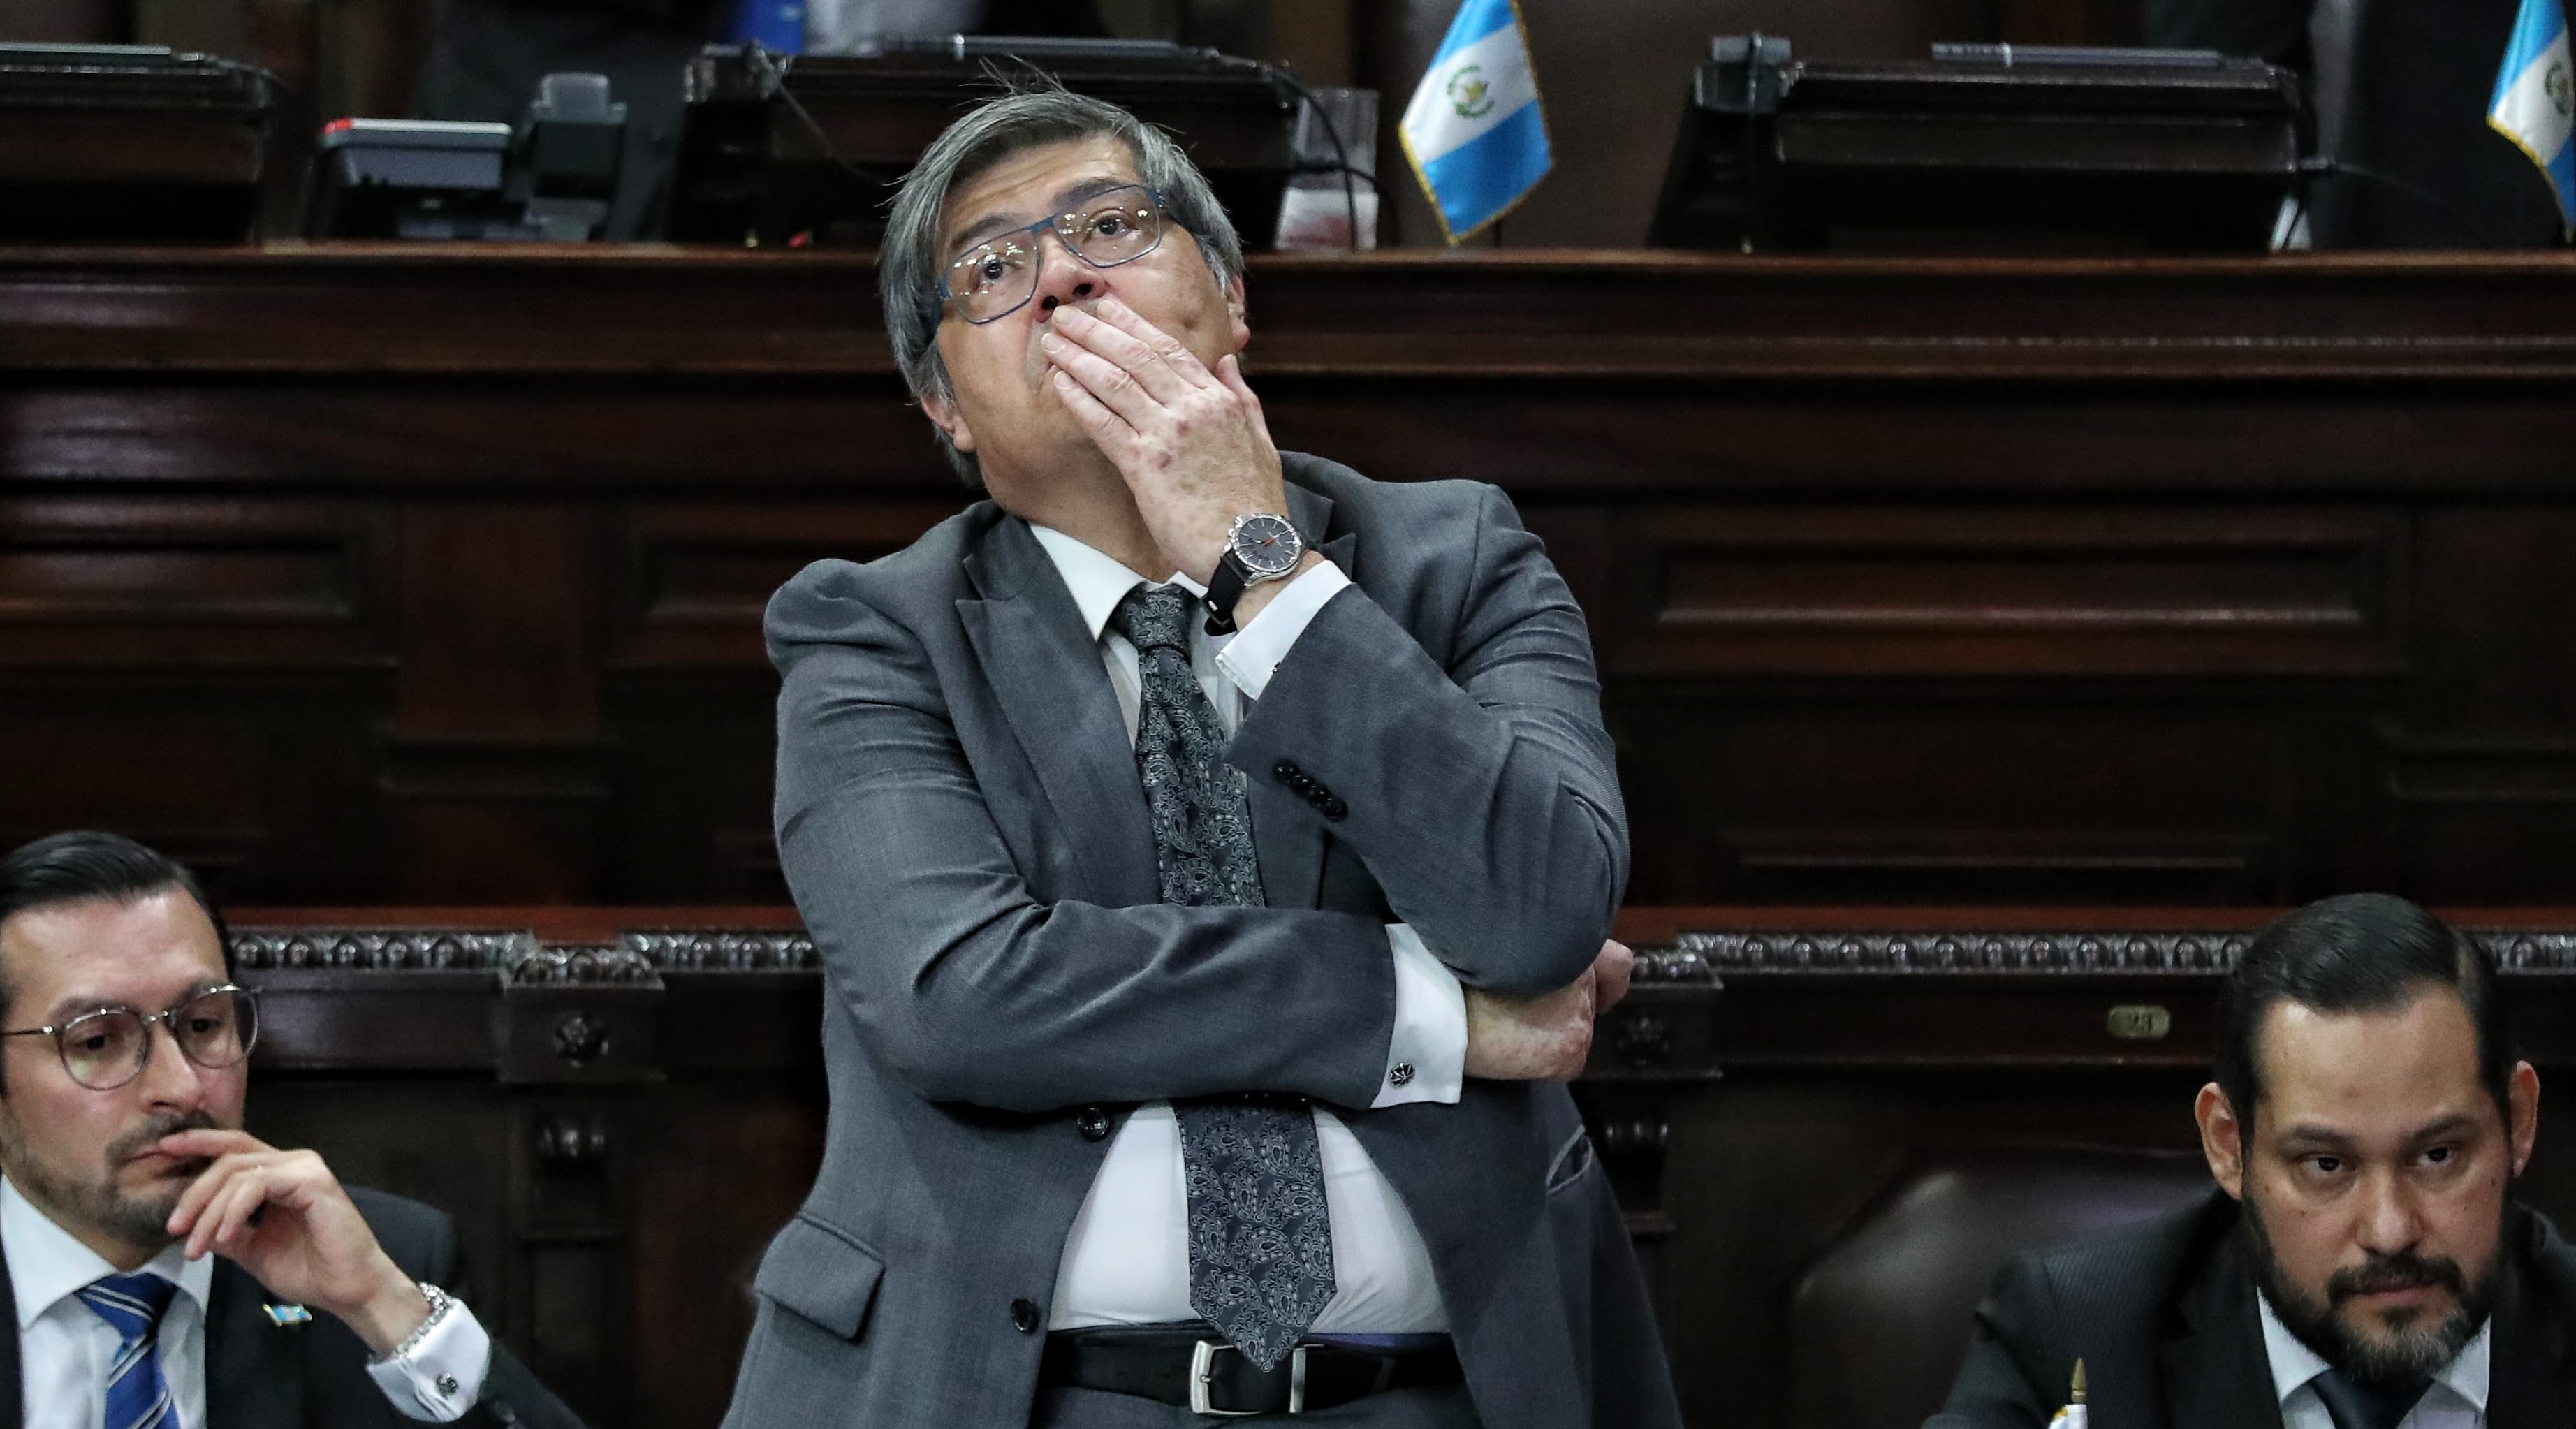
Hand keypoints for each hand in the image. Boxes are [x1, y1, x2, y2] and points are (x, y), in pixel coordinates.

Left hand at [159, 1129, 428, 1354]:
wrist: (348, 1289)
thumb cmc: (310, 1270)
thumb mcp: (253, 1250)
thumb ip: (226, 1234)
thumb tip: (190, 1227)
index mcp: (281, 1175)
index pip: (235, 1149)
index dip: (199, 1143)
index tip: (163, 1150)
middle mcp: (293, 1163)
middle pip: (229, 1159)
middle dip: (194, 1192)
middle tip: (173, 1227)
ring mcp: (305, 1169)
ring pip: (239, 1173)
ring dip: (208, 1210)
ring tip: (195, 1246)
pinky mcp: (312, 1181)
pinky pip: (258, 1186)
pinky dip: (233, 1211)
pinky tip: (223, 1236)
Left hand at [1040, 297, 1284, 583]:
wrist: (1252, 547)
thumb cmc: (1256, 502)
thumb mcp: (1260, 439)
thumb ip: (1242, 396)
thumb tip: (1228, 361)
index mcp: (1219, 399)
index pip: (1169, 350)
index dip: (1133, 325)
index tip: (1107, 308)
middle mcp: (1192, 408)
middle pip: (1136, 356)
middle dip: (1096, 331)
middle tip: (1066, 314)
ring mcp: (1168, 434)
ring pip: (1115, 382)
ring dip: (1079, 357)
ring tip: (1053, 341)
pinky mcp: (1146, 465)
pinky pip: (1104, 422)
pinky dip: (1079, 399)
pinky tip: (1060, 383)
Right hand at [1464, 939, 1627, 1079]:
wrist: (1436, 1007)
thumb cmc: (1453, 972)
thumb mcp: (1503, 943)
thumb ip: (1539, 951)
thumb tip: (1552, 970)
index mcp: (1568, 940)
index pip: (1617, 964)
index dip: (1607, 981)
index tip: (1597, 994)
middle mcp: (1583, 973)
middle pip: (1591, 1003)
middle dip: (1565, 1012)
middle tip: (1525, 1018)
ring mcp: (1579, 1012)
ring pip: (1578, 1033)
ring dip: (1551, 1036)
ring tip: (1509, 1031)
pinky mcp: (1570, 1047)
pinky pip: (1567, 1065)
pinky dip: (1544, 1065)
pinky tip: (1511, 1051)